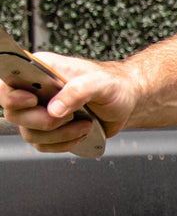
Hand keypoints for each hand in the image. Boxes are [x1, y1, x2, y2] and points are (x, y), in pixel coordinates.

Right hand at [0, 52, 134, 150]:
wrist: (126, 101)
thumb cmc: (112, 85)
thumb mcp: (100, 83)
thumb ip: (77, 91)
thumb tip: (54, 110)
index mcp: (38, 69)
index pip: (7, 82)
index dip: (12, 95)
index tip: (33, 100)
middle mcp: (33, 90)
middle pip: (13, 113)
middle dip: (42, 121)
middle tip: (69, 116)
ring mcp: (40, 111)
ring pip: (29, 133)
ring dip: (59, 134)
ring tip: (84, 123)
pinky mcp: (50, 130)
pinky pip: (43, 146)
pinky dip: (64, 144)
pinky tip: (82, 132)